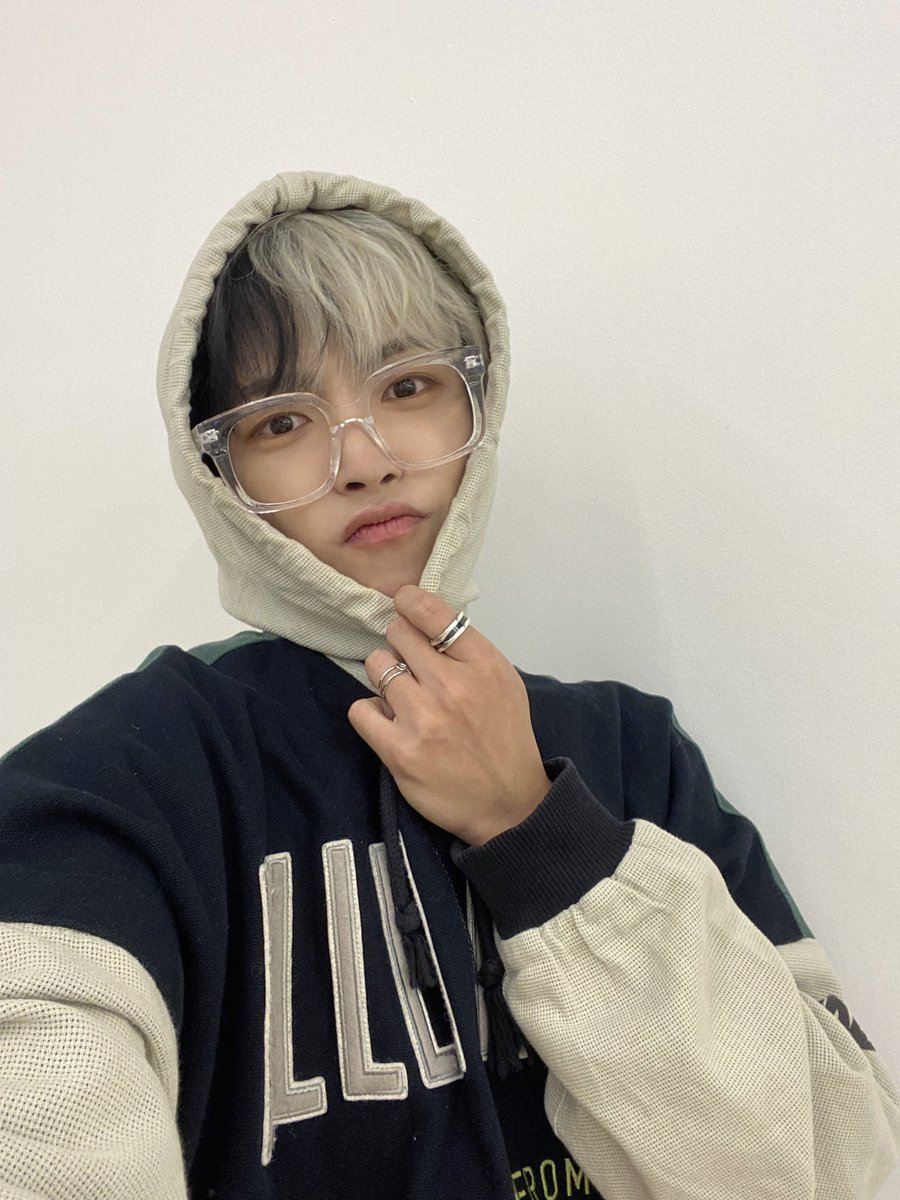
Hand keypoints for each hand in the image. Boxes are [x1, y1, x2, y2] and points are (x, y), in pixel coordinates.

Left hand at [348, 585, 550, 845]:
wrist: (508, 804)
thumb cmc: (504, 737)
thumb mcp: (504, 682)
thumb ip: (468, 650)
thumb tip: (424, 619)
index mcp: (484, 665)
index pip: (434, 613)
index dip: (410, 601)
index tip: (403, 603)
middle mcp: (453, 687)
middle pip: (399, 634)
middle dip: (399, 643)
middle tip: (409, 663)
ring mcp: (424, 719)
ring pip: (377, 666)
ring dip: (385, 677)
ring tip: (400, 696)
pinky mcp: (400, 752)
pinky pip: (361, 709)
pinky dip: (370, 712)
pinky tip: (388, 721)